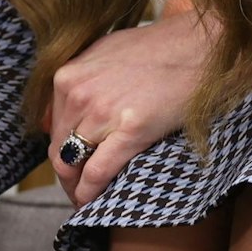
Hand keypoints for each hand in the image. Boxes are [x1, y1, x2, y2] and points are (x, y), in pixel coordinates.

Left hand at [42, 2, 218, 209]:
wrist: (201, 46)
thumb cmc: (158, 50)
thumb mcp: (103, 55)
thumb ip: (77, 83)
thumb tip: (50, 119)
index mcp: (68, 76)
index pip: (52, 128)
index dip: (61, 153)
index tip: (70, 168)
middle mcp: (78, 93)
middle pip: (59, 150)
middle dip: (66, 176)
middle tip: (77, 192)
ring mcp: (102, 112)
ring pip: (73, 164)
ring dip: (76, 189)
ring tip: (85, 202)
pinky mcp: (131, 130)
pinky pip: (97, 172)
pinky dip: (90, 193)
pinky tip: (92, 204)